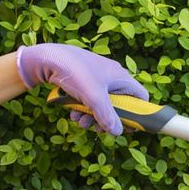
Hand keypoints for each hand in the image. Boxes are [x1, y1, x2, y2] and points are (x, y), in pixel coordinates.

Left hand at [16, 43, 148, 134]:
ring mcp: (98, 80)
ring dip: (91, 118)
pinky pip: (89, 101)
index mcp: (121, 78)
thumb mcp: (93, 97)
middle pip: (119, 106)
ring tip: (79, 122)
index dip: (138, 114)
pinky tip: (71, 113)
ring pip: (102, 106)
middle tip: (97, 129)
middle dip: (107, 120)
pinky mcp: (84, 82)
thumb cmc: (75, 72)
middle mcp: (112, 79)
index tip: (127, 127)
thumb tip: (117, 132)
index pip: (140, 98)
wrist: (47, 58)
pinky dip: (82, 110)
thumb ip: (107, 116)